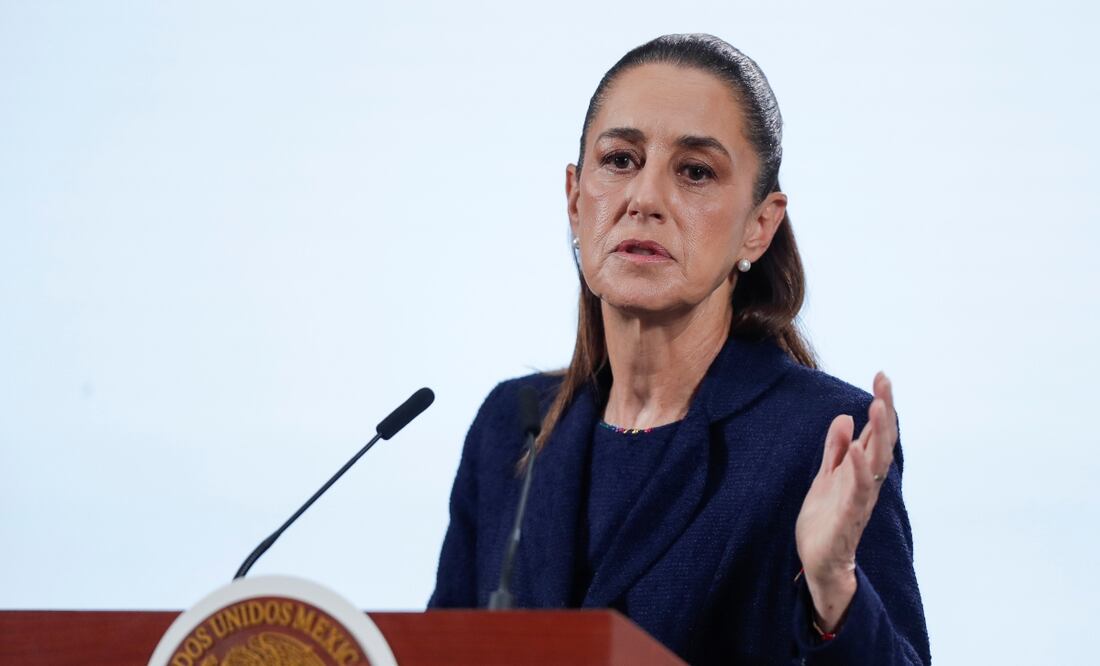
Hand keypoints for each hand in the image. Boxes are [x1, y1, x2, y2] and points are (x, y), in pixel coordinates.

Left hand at [795, 372, 897, 631]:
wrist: (819, 562)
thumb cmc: (826, 519)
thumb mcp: (826, 476)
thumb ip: (835, 449)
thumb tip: (845, 417)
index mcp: (860, 470)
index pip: (875, 432)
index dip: (881, 404)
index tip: (882, 375)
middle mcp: (866, 481)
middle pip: (881, 441)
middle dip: (885, 411)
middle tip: (885, 382)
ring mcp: (859, 498)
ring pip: (876, 462)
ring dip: (878, 433)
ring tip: (878, 405)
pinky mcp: (848, 517)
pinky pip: (858, 491)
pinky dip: (860, 470)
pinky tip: (858, 450)